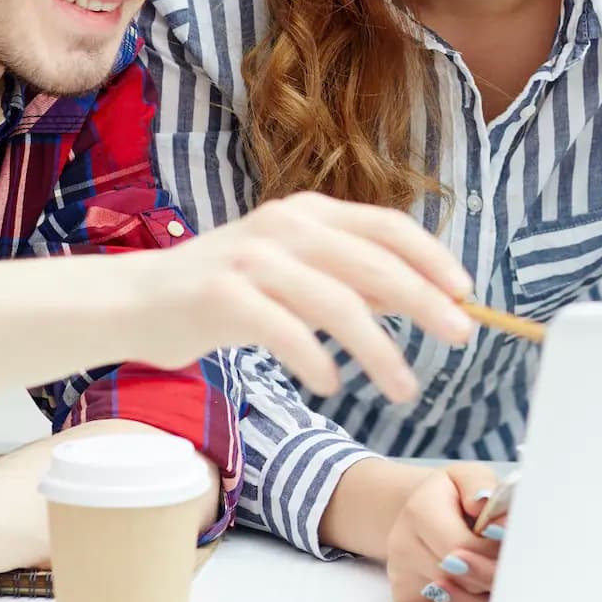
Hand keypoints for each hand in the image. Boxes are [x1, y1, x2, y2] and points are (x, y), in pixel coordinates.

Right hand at [137, 191, 475, 400]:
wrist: (136, 301)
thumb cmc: (225, 292)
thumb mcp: (294, 273)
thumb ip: (348, 280)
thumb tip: (417, 299)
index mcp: (309, 213)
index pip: (389, 227)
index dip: (433, 259)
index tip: (465, 294)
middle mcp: (285, 226)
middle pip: (375, 264)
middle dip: (426, 303)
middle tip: (460, 338)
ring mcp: (252, 258)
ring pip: (340, 304)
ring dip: (381, 351)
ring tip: (404, 388)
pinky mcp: (222, 294)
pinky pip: (288, 333)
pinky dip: (318, 362)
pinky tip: (332, 385)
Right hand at [387, 463, 501, 601]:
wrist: (418, 513)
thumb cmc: (451, 495)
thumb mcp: (468, 477)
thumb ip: (483, 489)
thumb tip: (495, 519)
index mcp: (418, 510)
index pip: (462, 546)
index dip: (493, 549)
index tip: (511, 542)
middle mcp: (402, 545)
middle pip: (461, 577)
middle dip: (493, 571)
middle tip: (511, 560)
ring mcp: (400, 575)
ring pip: (458, 598)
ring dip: (485, 588)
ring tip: (492, 566)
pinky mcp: (404, 597)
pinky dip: (469, 600)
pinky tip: (473, 579)